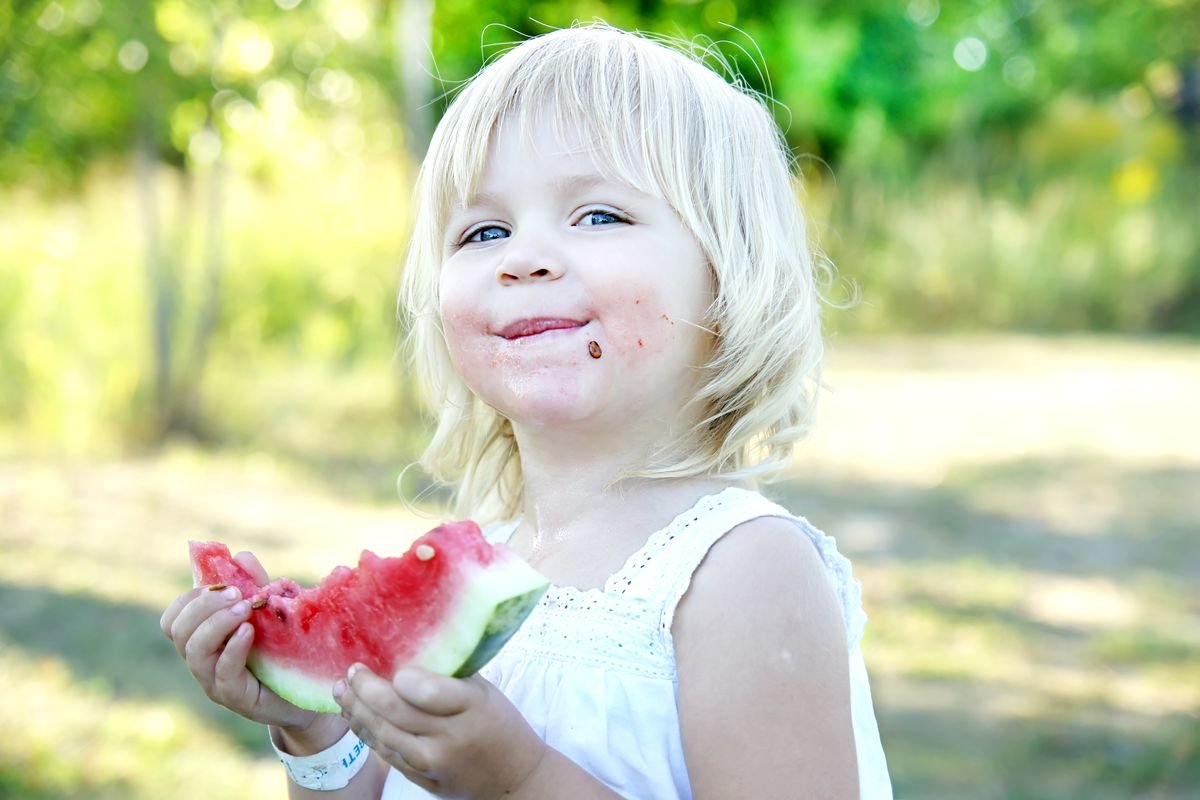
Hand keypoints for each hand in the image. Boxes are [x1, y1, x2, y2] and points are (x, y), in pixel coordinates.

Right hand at [159, 550, 319, 731]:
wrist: (311, 691)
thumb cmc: (286, 651)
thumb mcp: (271, 612)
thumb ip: (256, 586)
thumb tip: (241, 556)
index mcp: (205, 641)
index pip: (172, 620)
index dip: (187, 599)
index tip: (217, 584)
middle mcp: (204, 662)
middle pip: (178, 631)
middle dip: (203, 606)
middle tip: (235, 594)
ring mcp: (216, 682)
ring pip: (194, 651)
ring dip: (217, 623)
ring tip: (245, 608)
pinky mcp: (236, 698)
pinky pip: (222, 672)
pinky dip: (233, 647)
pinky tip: (249, 631)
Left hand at [335, 664, 546, 798]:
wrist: (513, 779)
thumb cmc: (499, 724)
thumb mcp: (485, 692)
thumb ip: (449, 676)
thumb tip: (404, 649)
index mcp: (471, 707)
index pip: (425, 690)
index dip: (400, 676)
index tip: (389, 662)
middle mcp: (449, 738)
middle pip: (393, 711)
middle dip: (364, 688)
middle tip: (352, 671)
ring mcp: (433, 763)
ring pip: (382, 735)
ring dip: (356, 711)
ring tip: (342, 691)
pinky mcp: (421, 781)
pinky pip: (386, 754)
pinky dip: (367, 732)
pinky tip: (356, 716)